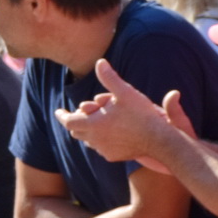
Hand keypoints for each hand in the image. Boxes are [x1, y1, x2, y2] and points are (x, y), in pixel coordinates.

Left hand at [54, 58, 182, 173]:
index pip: (68, 121)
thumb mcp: (125, 92)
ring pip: (87, 140)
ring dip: (87, 131)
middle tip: (76, 114)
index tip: (59, 111)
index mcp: (93, 124)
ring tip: (91, 122)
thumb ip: (109, 78)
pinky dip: (99, 139)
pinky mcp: (112, 156)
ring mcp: (103, 150)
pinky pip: (100, 148)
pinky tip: (106, 133)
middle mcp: (94, 140)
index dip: (62, 115)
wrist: (159, 139)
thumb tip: (99, 61)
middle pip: (76, 131)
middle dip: (75, 121)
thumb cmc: (141, 115)